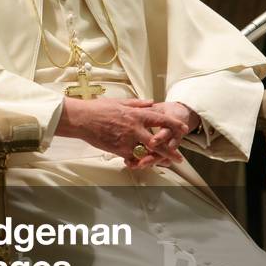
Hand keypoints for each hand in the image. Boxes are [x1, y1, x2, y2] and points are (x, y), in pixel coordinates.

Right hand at [56, 97, 190, 167]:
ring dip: (157, 159)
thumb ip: (137, 103)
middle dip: (170, 152)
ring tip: (164, 164)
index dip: (174, 124)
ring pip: (147, 153)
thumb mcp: (119, 101)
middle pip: (159, 143)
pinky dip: (137, 161)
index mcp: (136, 115)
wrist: (81, 119)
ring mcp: (127, 141)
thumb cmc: (98, 109)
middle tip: (179, 158)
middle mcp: (135, 129)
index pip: (161, 119)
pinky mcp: (118, 150)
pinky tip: (142, 164)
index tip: (183, 129)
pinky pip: (132, 158)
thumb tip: (151, 102)